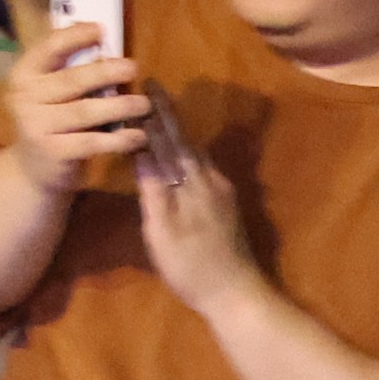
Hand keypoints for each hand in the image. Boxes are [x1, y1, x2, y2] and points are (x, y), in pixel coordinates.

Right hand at [4, 16, 151, 193]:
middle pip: (72, 79)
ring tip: (143, 104)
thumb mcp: (50, 92)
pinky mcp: (53, 152)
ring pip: (85, 111)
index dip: (75, 36)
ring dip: (119, 106)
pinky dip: (119, 139)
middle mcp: (25, 98)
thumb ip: (68, 68)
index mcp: (24, 75)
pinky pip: (92, 142)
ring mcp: (36, 126)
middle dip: (105, 72)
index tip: (101, 30)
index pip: (49, 48)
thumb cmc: (50, 122)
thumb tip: (103, 36)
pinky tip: (138, 136)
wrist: (32, 171)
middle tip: (133, 67)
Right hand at [132, 101, 253, 315]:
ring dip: (177, 131)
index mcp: (191, 184)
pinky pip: (201, 166)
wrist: (236, 294)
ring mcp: (220, 192)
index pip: (168, 139)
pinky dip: (186, 151)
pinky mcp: (224, 204)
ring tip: (161, 114)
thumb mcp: (162, 232)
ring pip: (194, 152)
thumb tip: (141, 150)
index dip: (154, 114)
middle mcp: (209, 180)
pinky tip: (181, 151)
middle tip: (152, 89)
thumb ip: (153, 191)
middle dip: (167, 115)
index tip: (143, 85)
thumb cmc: (192, 267)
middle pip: (184, 140)